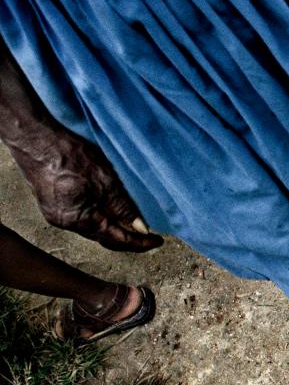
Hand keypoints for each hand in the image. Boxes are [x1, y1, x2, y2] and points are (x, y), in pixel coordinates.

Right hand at [28, 135, 164, 251]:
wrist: (35, 141)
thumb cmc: (68, 157)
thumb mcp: (105, 181)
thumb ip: (122, 207)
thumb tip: (140, 228)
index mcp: (79, 220)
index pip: (116, 240)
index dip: (139, 242)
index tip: (157, 241)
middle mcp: (65, 223)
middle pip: (103, 237)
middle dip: (127, 237)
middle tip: (148, 234)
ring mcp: (57, 215)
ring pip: (93, 228)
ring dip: (113, 227)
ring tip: (133, 222)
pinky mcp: (53, 205)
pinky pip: (82, 218)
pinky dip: (99, 217)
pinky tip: (109, 210)